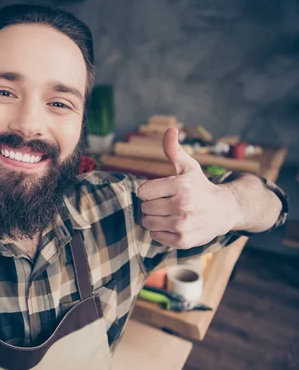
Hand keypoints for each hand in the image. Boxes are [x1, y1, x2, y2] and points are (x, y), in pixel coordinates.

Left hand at [137, 128, 237, 248]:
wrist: (225, 210)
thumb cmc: (201, 186)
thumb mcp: (188, 167)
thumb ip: (173, 150)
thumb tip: (170, 129)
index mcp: (181, 185)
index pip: (143, 191)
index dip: (150, 191)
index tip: (161, 191)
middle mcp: (182, 205)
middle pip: (145, 207)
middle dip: (153, 204)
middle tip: (168, 203)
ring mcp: (183, 224)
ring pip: (147, 222)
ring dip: (154, 218)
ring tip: (170, 214)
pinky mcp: (183, 240)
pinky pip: (156, 236)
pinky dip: (160, 231)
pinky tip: (173, 225)